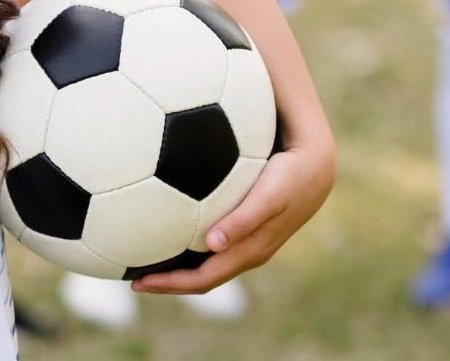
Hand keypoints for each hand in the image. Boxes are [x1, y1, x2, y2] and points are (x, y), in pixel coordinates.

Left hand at [129, 140, 335, 294]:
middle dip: (168, 281)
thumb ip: (244, 218)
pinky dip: (189, 246)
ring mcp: (248, 242)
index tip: (138, 281)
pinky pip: (214, 245)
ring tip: (145, 256)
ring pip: (207, 264)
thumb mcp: (270, 194)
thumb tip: (212, 244)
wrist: (317, 164)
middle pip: (202, 277)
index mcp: (249, 252)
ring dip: (178, 267)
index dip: (172, 284)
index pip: (205, 279)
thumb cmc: (291, 175)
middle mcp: (246, 252)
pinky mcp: (248, 227)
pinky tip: (169, 224)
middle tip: (131, 276)